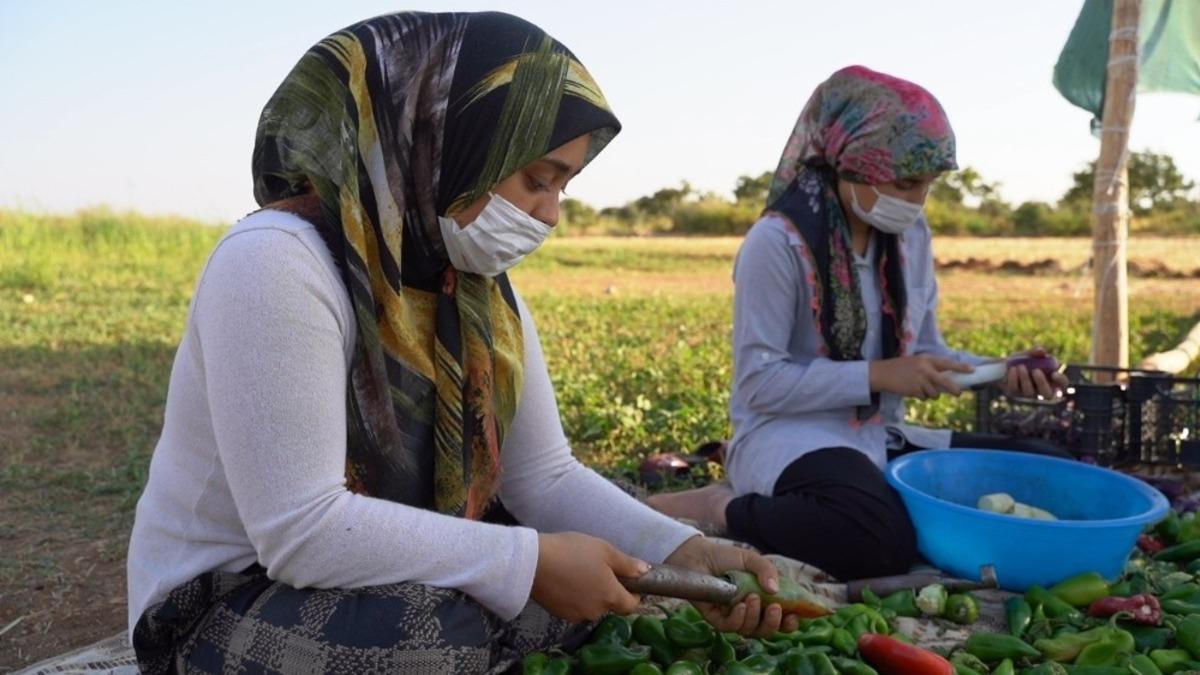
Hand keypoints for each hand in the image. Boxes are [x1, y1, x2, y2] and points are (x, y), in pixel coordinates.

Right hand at [532, 532, 647, 621]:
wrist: (533, 563)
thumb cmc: (572, 552)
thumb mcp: (605, 550)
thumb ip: (627, 564)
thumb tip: (645, 572)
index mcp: (610, 596)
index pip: (631, 605)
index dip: (634, 594)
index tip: (629, 580)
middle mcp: (596, 611)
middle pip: (610, 605)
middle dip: (608, 590)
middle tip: (598, 569)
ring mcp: (576, 615)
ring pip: (592, 606)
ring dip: (591, 594)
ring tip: (578, 572)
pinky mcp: (559, 614)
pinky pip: (575, 607)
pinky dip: (574, 597)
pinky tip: (565, 580)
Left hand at [664, 536, 799, 636]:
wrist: (698, 555)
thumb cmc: (725, 557)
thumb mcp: (751, 559)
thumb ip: (767, 570)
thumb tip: (776, 589)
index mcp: (763, 600)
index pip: (780, 619)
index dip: (789, 623)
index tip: (794, 616)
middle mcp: (750, 612)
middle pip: (767, 630)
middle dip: (774, 624)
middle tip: (776, 608)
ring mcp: (733, 617)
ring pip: (750, 631)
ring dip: (755, 617)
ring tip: (752, 598)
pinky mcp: (716, 619)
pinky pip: (730, 628)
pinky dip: (738, 619)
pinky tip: (739, 605)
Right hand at [869, 354, 973, 399]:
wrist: (882, 373)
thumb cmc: (900, 368)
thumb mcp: (916, 363)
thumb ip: (929, 369)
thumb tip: (946, 381)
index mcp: (926, 359)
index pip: (947, 363)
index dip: (961, 367)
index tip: (972, 370)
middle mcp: (925, 369)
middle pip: (945, 382)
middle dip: (954, 389)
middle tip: (958, 393)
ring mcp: (920, 380)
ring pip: (935, 393)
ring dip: (931, 394)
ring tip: (920, 389)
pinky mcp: (914, 390)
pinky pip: (924, 398)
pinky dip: (920, 396)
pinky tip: (911, 390)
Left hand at [998, 347, 1068, 398]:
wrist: (1002, 364)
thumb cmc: (1022, 360)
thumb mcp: (1029, 354)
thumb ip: (1036, 352)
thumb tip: (1041, 351)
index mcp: (1050, 380)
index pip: (1062, 385)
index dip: (1061, 381)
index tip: (1054, 373)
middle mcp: (1040, 390)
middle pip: (1048, 395)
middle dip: (1042, 383)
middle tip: (1036, 371)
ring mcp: (1027, 393)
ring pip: (1029, 392)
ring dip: (1025, 378)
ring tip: (1020, 366)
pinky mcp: (1014, 393)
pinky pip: (1015, 389)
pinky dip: (1013, 378)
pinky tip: (1012, 369)